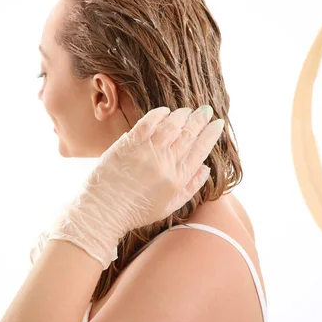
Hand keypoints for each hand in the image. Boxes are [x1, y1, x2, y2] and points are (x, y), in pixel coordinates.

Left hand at [48, 105, 225, 267]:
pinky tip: (165, 111)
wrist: (103, 211)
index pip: (201, 151)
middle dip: (200, 120)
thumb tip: (206, 168)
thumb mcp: (169, 207)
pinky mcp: (129, 144)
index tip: (218, 124)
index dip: (211, 134)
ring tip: (187, 111)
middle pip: (189, 135)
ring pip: (171, 125)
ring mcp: (147, 152)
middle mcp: (165, 164)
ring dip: (182, 115)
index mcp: (177, 180)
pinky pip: (148, 122)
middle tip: (206, 111)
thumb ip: (190, 187)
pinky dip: (159, 114)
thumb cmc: (135, 211)